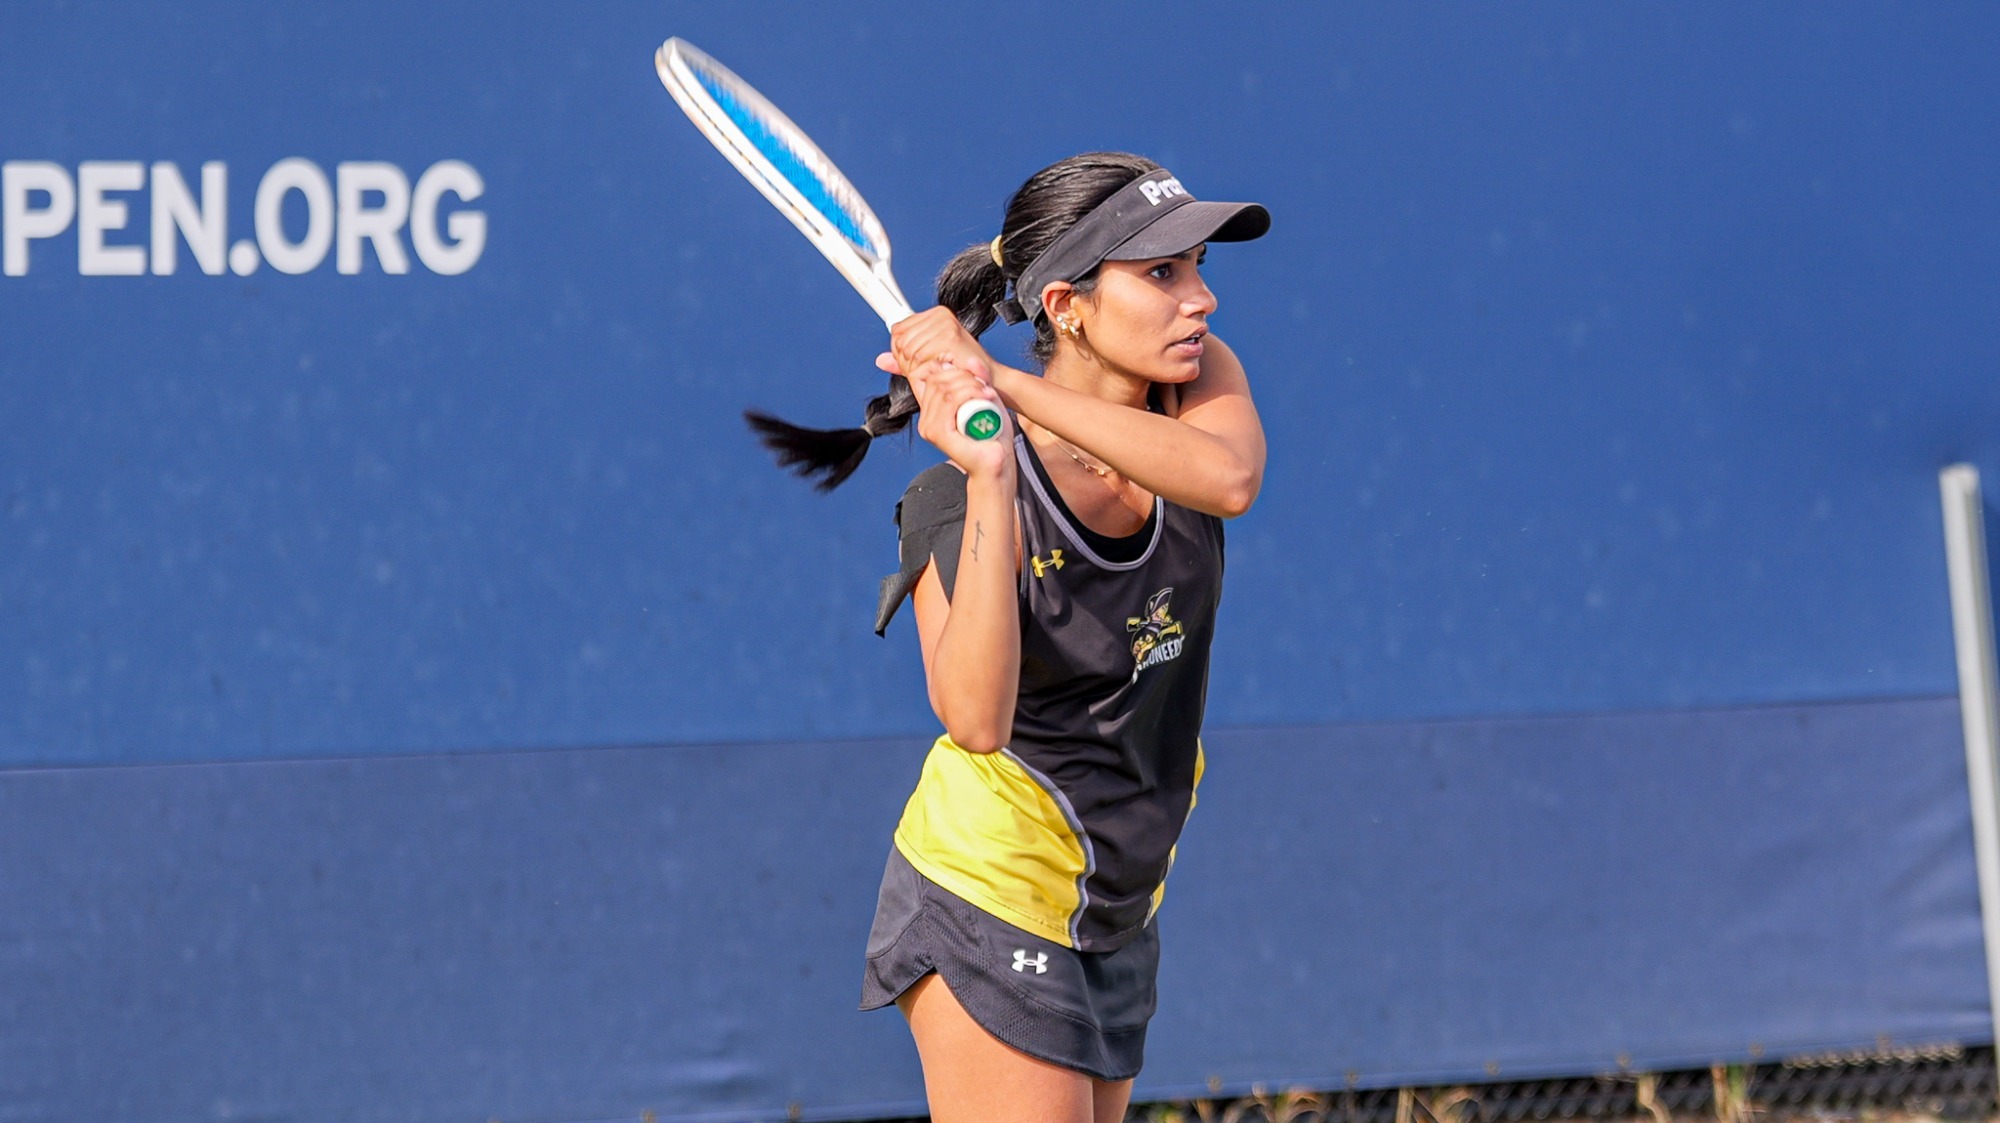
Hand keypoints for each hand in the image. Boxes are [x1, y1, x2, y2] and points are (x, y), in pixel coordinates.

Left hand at [876, 308, 995, 395]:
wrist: (988, 379)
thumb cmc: (962, 370)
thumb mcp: (929, 361)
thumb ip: (904, 359)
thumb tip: (881, 360)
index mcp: (936, 315)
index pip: (898, 329)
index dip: (900, 350)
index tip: (912, 363)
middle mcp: (940, 316)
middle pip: (900, 339)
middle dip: (906, 361)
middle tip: (924, 371)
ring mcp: (946, 325)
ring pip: (908, 348)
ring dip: (916, 367)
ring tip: (933, 372)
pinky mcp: (950, 337)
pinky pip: (919, 355)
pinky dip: (925, 369)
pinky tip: (938, 372)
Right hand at [911, 356, 1011, 478]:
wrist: (995, 464)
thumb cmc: (991, 437)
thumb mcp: (984, 401)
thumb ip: (977, 381)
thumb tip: (973, 360)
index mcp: (932, 411)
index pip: (927, 375)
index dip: (948, 365)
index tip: (973, 373)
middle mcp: (926, 418)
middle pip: (937, 378)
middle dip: (964, 375)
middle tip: (985, 386)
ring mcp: (929, 426)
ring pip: (944, 388)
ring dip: (970, 385)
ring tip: (988, 394)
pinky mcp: (938, 433)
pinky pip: (949, 401)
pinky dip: (969, 393)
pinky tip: (985, 397)